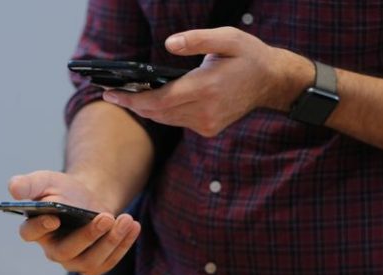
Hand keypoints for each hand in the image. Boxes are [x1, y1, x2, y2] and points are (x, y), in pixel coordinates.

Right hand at [8, 171, 140, 274]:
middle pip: (67, 251)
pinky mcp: (94, 265)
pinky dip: (123, 245)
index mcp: (34, 230)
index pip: (30, 233)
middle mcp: (52, 250)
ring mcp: (74, 261)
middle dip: (88, 236)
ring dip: (111, 241)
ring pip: (91, 261)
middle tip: (105, 218)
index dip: (41, 227)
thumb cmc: (63, 190)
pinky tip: (133, 226)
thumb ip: (28, 183)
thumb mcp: (46, 181)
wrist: (88, 199)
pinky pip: (109, 262)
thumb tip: (13, 188)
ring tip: (126, 219)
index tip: (55, 216)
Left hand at [102, 27, 311, 136]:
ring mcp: (206, 124)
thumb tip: (169, 44)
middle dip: (133, 104)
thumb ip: (197, 40)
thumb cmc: (248, 55)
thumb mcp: (227, 37)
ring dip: (146, 109)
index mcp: (207, 88)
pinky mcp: (208, 129)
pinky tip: (152, 101)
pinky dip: (163, 112)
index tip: (111, 94)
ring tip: (126, 96)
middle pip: (157, 113)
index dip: (133, 99)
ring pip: (165, 119)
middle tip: (111, 94)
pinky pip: (177, 122)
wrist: (271, 82)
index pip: (160, 99)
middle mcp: (205, 111)